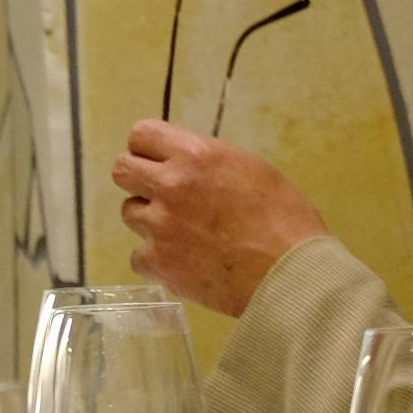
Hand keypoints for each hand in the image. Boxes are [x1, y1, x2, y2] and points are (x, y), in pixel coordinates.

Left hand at [108, 120, 328, 318]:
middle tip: (167, 196)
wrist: (290, 277)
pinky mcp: (156, 263)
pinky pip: (140, 256)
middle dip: (141, 180)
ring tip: (186, 235)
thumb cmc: (288, 221)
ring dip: (152, 220)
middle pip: (122, 170)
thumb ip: (213, 165)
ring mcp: (158, 226)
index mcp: (197, 156)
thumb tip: (190, 168)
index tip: (162, 161)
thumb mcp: (257, 173)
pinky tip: (187, 264)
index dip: (151, 149)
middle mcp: (170, 186)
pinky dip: (159, 260)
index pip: (142, 135)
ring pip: (131, 213)